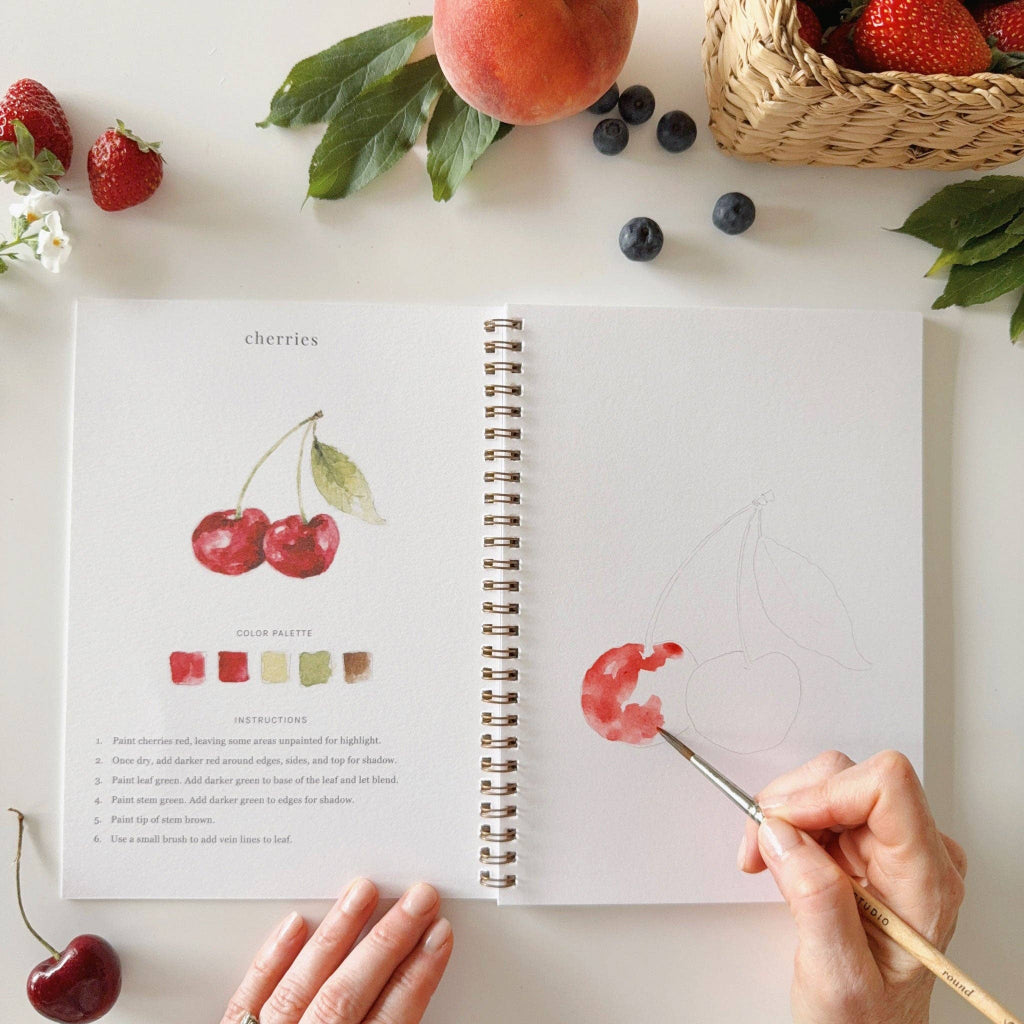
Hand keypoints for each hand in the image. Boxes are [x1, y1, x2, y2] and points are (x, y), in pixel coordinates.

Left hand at [220, 879, 452, 1023]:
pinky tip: (294, 924)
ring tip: (364, 891)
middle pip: (349, 992)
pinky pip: (248, 998)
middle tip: (418, 898)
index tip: (439, 936)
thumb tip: (412, 987)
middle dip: (389, 940)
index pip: (389, 1021)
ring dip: (338, 933)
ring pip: (302, 984)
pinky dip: (272, 960)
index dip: (418, 975)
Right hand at [737, 750, 966, 1023]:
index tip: (782, 824)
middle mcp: (919, 852)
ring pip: (830, 783)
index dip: (825, 794)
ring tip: (766, 860)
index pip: (886, 786)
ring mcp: (894, 846)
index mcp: (926, 881)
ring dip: (784, 814)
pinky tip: (780, 860)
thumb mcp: (837, 977)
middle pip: (850, 777)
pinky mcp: (869, 845)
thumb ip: (814, 900)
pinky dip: (787, 824)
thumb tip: (781, 833)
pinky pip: (821, 804)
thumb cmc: (866, 1021)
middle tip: (761, 847)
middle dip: (793, 804)